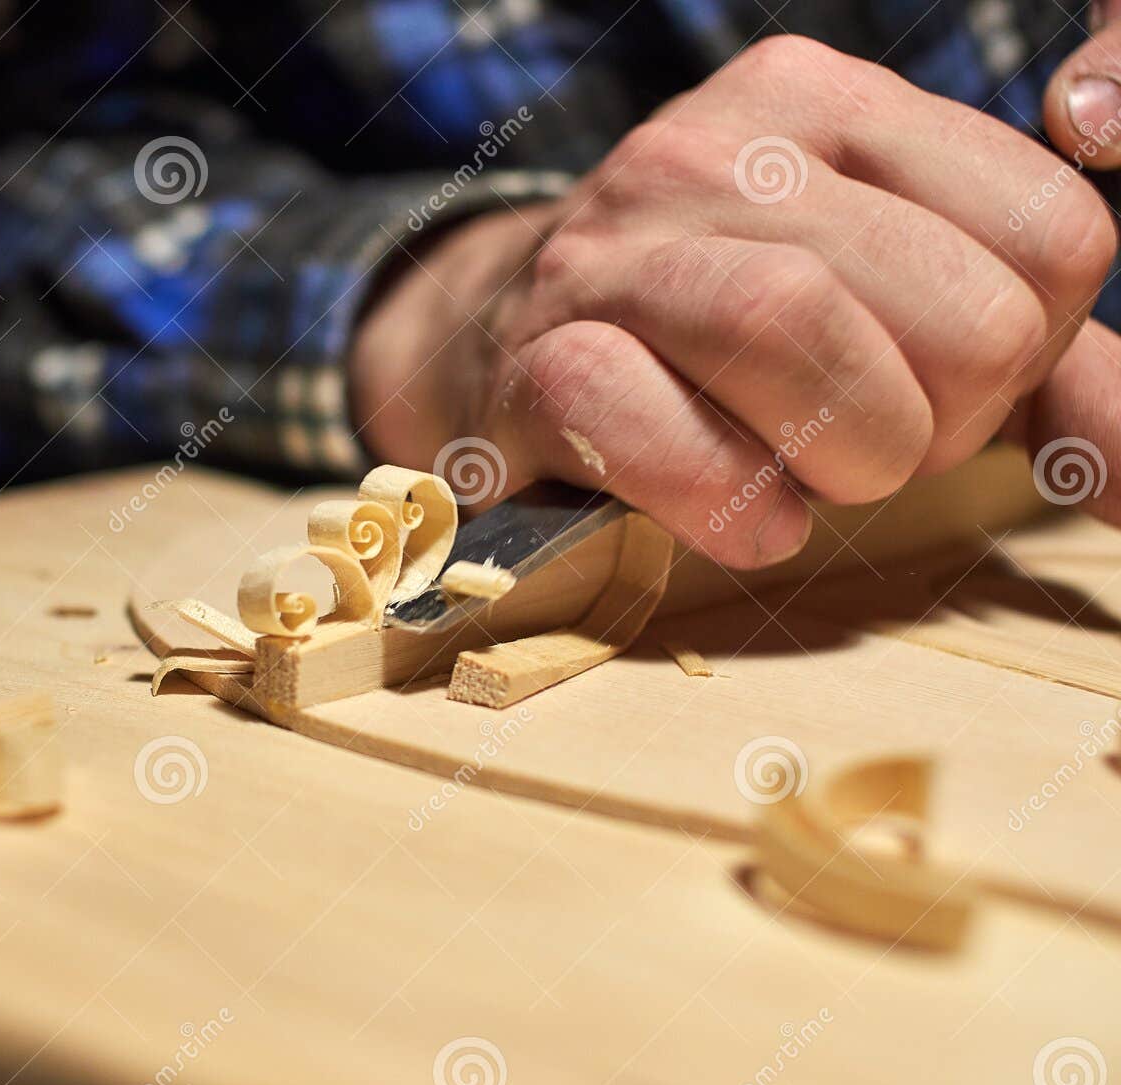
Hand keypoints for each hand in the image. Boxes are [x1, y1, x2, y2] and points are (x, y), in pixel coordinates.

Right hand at [352, 35, 1117, 566]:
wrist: (496, 346)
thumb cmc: (711, 341)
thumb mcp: (883, 308)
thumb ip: (1029, 368)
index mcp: (830, 102)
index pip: (1054, 237)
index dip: (1019, 356)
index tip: (922, 381)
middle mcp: (718, 148)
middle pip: (959, 311)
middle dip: (940, 428)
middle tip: (862, 445)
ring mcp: (615, 249)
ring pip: (804, 334)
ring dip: (847, 463)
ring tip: (806, 480)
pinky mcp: (539, 363)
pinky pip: (671, 446)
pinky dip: (732, 511)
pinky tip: (735, 516)